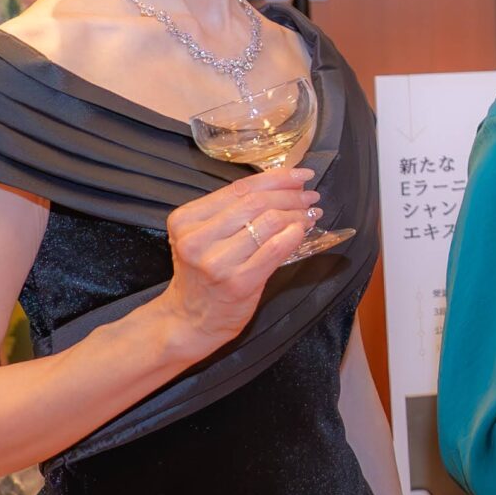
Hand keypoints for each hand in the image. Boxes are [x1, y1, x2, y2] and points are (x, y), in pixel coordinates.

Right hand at [149, 168, 320, 359]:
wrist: (190, 320)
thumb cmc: (204, 275)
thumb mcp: (204, 237)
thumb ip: (234, 211)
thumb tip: (285, 184)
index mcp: (185, 220)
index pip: (238, 188)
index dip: (275, 177)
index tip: (301, 174)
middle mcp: (196, 239)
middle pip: (255, 202)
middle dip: (290, 195)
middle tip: (309, 196)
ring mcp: (216, 262)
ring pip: (268, 222)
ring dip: (296, 213)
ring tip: (309, 213)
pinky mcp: (238, 282)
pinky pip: (275, 249)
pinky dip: (294, 234)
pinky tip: (302, 230)